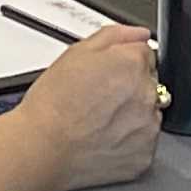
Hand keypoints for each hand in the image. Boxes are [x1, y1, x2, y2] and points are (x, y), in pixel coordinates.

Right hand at [11, 25, 160, 187]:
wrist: (42, 148)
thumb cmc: (53, 104)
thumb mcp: (76, 52)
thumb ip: (115, 36)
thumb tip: (138, 34)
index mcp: (132, 65)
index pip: (144, 53)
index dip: (122, 63)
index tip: (108, 75)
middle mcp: (146, 95)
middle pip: (148, 82)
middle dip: (129, 87)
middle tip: (100, 99)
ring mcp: (148, 127)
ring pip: (148, 112)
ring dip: (132, 113)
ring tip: (101, 120)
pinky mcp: (144, 155)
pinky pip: (144, 141)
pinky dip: (130, 140)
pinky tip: (106, 137)